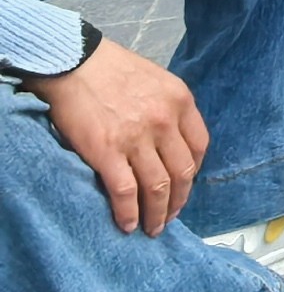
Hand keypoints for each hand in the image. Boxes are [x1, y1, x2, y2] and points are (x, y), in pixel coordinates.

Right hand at [35, 39, 206, 231]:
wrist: (76, 63)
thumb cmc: (113, 70)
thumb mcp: (157, 81)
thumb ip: (168, 108)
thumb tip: (170, 141)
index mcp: (181, 101)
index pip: (200, 146)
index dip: (194, 173)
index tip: (185, 186)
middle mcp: (165, 121)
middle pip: (183, 172)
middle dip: (179, 200)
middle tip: (171, 216)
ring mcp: (137, 138)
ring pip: (158, 186)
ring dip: (158, 213)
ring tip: (152, 228)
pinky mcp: (108, 152)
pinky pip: (126, 191)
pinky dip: (129, 212)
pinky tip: (127, 224)